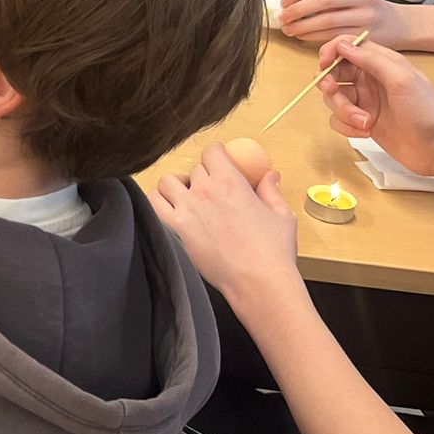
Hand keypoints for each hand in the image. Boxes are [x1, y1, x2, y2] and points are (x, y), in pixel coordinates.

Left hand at [150, 144, 303, 316]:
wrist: (258, 281)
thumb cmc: (274, 251)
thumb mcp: (281, 215)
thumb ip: (271, 191)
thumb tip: (270, 174)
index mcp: (230, 181)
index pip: (211, 151)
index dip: (215, 155)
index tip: (218, 163)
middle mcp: (204, 190)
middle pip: (193, 169)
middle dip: (201, 177)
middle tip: (209, 193)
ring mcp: (185, 208)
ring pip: (167, 182)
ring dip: (175, 187)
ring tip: (185, 200)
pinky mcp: (173, 228)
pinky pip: (153, 203)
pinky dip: (157, 202)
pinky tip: (170, 212)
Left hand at [279, 0, 408, 46]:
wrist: (396, 24)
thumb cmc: (362, 7)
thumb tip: (287, 1)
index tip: (284, 2)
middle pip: (323, 0)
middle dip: (298, 9)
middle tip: (282, 18)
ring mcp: (366, 15)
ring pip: (327, 20)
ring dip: (302, 25)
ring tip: (288, 29)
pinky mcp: (365, 33)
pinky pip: (334, 34)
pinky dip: (313, 35)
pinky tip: (302, 36)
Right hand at [318, 34, 433, 178]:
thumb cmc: (425, 110)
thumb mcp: (401, 79)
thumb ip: (371, 59)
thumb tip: (341, 45)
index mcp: (381, 63)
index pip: (347, 46)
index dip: (331, 52)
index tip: (325, 65)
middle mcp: (369, 79)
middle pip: (334, 73)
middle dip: (331, 85)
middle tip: (335, 93)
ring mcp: (364, 101)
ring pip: (333, 98)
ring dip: (343, 111)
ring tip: (365, 122)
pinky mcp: (361, 121)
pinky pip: (338, 119)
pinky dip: (346, 126)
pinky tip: (364, 132)